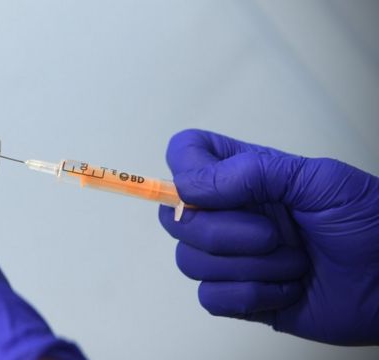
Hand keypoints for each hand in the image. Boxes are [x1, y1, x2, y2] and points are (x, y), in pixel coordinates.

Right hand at [159, 129, 378, 345]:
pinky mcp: (239, 295)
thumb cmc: (368, 221)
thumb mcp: (318, 180)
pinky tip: (287, 289)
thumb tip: (187, 187)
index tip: (212, 192)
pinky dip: (251, 296)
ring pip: (190, 261)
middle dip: (224, 233)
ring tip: (294, 263)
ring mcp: (230, 256)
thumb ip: (251, 172)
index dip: (184, 172)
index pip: (184, 154)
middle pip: (175, 219)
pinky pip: (211, 298)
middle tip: (274, 234)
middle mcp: (228, 212)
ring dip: (250, 267)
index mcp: (242, 175)